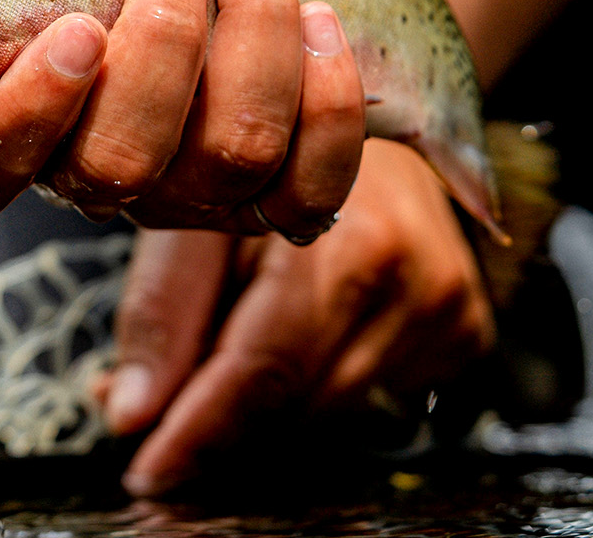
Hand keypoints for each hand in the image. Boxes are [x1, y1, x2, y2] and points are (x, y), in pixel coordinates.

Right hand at [0, 0, 366, 235]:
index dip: (29, 119)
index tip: (66, 32)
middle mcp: (92, 177)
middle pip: (122, 169)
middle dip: (160, 60)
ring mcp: (192, 191)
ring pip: (229, 164)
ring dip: (249, 52)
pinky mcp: (285, 188)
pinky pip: (315, 184)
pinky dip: (330, 102)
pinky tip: (323, 17)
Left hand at [96, 141, 496, 497]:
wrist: (378, 119)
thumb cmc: (275, 154)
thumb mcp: (202, 209)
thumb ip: (162, 311)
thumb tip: (125, 413)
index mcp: (347, 241)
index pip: (264, 370)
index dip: (198, 432)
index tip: (145, 475)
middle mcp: (414, 280)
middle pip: (296, 400)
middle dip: (215, 421)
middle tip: (154, 424)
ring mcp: (451, 311)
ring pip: (329, 410)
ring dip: (262, 408)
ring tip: (211, 367)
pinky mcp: (467, 333)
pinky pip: (372, 399)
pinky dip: (314, 390)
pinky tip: (290, 344)